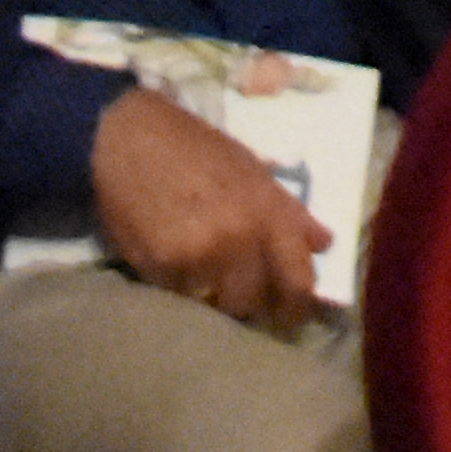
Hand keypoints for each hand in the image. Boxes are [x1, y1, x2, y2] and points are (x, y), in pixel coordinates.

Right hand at [89, 84, 328, 333]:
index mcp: (269, 212)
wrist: (127, 138)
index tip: (290, 313)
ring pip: (215, 305)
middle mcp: (240, 238)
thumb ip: (288, 212)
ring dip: (212, 296)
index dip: (297, 306)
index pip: (298, 282)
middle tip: (238, 292)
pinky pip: (179, 295)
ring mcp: (199, 256)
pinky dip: (178, 285)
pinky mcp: (161, 268)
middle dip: (248, 302)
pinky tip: (171, 259)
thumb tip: (323, 244)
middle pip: (254, 302)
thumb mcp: (251, 169)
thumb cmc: (193, 148)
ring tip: (203, 273)